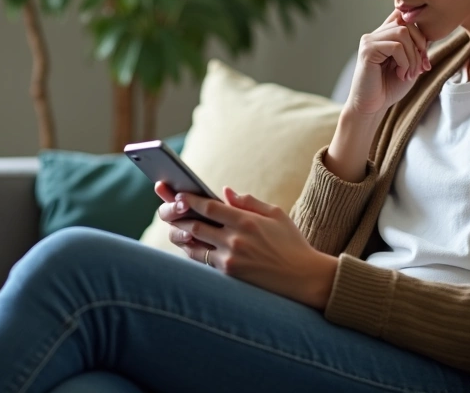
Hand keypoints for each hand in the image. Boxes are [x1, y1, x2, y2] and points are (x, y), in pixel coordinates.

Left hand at [157, 184, 338, 309]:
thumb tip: (225, 192)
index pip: (209, 207)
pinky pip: (201, 260)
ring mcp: (230, 259)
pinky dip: (191, 250)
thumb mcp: (276, 215)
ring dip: (180, 234)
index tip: (177, 193)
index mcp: (246, 221)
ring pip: (193, 245)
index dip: (189, 199)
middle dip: (176, 215)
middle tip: (165, 208)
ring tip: (173, 225)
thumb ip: (248, 202)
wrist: (304, 278)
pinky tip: (186, 242)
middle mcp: (235, 240)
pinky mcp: (228, 274)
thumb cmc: (292, 243)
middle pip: (194, 225)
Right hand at [346, 9, 430, 117]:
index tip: (423, 55)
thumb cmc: (389, 87)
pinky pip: (396, 46)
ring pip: (402, 33)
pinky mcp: (367, 50)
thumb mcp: (410, 64)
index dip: (419, 32)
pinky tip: (401, 74)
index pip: (403, 16)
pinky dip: (405, 62)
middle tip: (420, 68)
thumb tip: (429, 33)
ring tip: (409, 73)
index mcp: (384, 35)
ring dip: (412, 56)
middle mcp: (375, 34)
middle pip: (406, 23)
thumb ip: (416, 47)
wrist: (373, 107)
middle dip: (420, 45)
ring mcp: (369, 41)